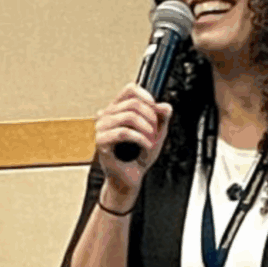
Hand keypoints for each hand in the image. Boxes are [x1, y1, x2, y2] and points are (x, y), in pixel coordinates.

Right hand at [94, 83, 172, 201]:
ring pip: (129, 116)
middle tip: (156, 133)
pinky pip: (123, 133)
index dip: (147, 97)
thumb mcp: (157, 133)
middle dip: (152, 119)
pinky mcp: (101, 142)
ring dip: (147, 130)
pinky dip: (141, 139)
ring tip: (151, 141)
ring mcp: (101, 128)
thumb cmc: (140, 154)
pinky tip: (146, 146)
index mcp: (118, 109)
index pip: (130, 89)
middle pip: (133, 103)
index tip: (157, 110)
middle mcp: (106, 115)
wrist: (131, 177)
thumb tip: (165, 106)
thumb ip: (162, 118)